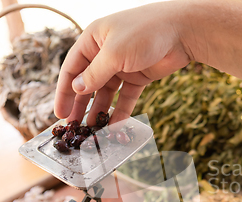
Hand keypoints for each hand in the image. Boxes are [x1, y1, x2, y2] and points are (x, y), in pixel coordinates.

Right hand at [54, 2, 192, 125]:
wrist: (181, 31)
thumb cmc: (144, 33)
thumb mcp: (114, 54)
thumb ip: (95, 74)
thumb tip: (77, 89)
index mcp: (93, 40)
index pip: (71, 68)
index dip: (64, 92)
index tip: (60, 113)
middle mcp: (105, 53)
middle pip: (88, 83)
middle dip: (80, 105)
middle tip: (74, 127)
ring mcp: (123, 66)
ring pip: (106, 93)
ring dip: (99, 110)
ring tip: (93, 130)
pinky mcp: (139, 76)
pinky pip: (126, 97)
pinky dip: (121, 111)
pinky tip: (115, 126)